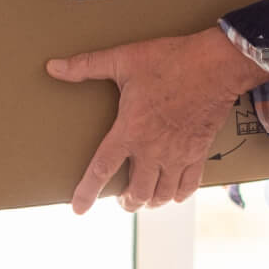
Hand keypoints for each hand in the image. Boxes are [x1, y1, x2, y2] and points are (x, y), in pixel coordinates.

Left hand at [47, 26, 268, 213]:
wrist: (215, 65)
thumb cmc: (169, 60)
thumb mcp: (123, 59)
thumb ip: (86, 65)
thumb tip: (52, 67)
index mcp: (130, 130)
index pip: (102, 169)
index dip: (87, 192)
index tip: (78, 209)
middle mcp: (153, 150)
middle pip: (136, 192)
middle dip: (126, 202)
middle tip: (121, 200)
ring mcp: (178, 155)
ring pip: (161, 195)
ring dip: (150, 202)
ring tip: (143, 199)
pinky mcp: (198, 152)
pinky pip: (189, 186)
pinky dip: (178, 195)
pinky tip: (173, 194)